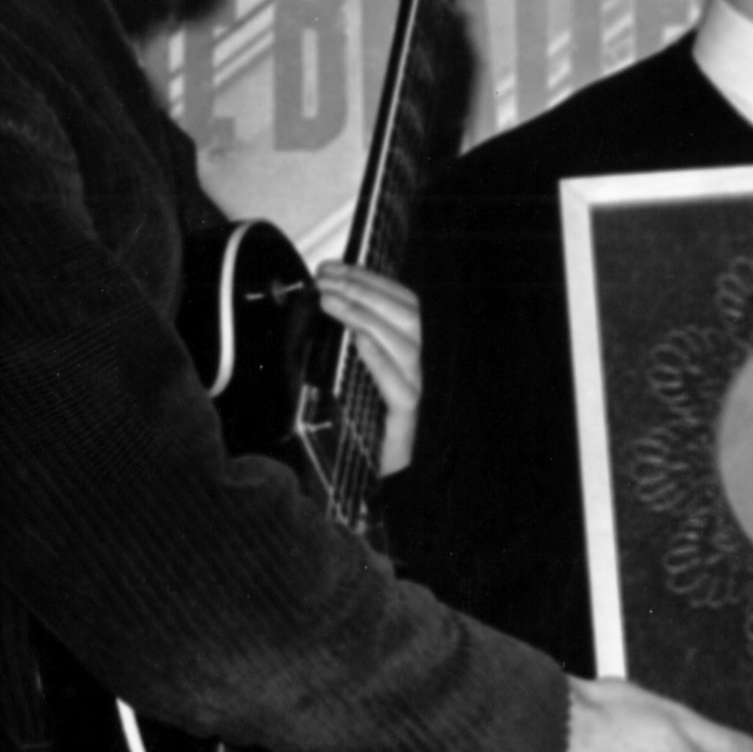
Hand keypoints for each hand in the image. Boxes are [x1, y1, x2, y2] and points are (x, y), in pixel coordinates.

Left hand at [319, 262, 422, 472]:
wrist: (381, 484)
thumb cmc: (367, 429)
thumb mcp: (362, 377)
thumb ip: (357, 343)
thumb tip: (330, 301)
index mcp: (418, 354)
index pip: (405, 304)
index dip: (371, 281)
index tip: (334, 267)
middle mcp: (428, 371)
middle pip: (407, 317)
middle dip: (363, 291)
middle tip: (324, 279)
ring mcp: (424, 397)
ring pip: (405, 345)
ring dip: (365, 316)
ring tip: (331, 301)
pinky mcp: (410, 425)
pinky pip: (401, 389)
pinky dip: (380, 361)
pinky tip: (359, 341)